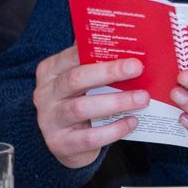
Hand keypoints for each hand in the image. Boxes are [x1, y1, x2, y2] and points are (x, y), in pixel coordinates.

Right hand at [33, 45, 149, 169]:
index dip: (98, 51)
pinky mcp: (61, 143)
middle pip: (76, 79)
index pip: (71, 56)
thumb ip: (97, 63)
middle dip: (109, 72)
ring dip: (116, 102)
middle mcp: (45, 94)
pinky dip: (114, 129)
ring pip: (82, 108)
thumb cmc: (81, 100)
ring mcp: (50, 120)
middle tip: (138, 68)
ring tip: (142, 98)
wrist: (67, 142)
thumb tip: (129, 44)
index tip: (126, 49)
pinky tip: (132, 121)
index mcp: (51, 71)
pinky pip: (89, 137)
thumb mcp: (83, 80)